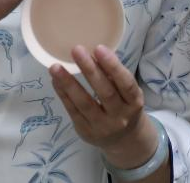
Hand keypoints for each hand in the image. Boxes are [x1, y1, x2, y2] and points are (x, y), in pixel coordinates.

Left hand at [50, 44, 154, 166]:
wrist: (124, 140)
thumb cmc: (124, 106)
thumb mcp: (127, 93)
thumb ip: (114, 77)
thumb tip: (93, 54)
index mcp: (134, 102)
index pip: (126, 83)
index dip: (113, 66)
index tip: (99, 48)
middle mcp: (120, 116)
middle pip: (105, 92)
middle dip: (90, 70)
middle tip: (76, 50)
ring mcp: (102, 127)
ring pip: (85, 103)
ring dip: (69, 83)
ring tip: (55, 67)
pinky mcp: (85, 132)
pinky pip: (73, 111)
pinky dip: (63, 94)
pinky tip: (56, 80)